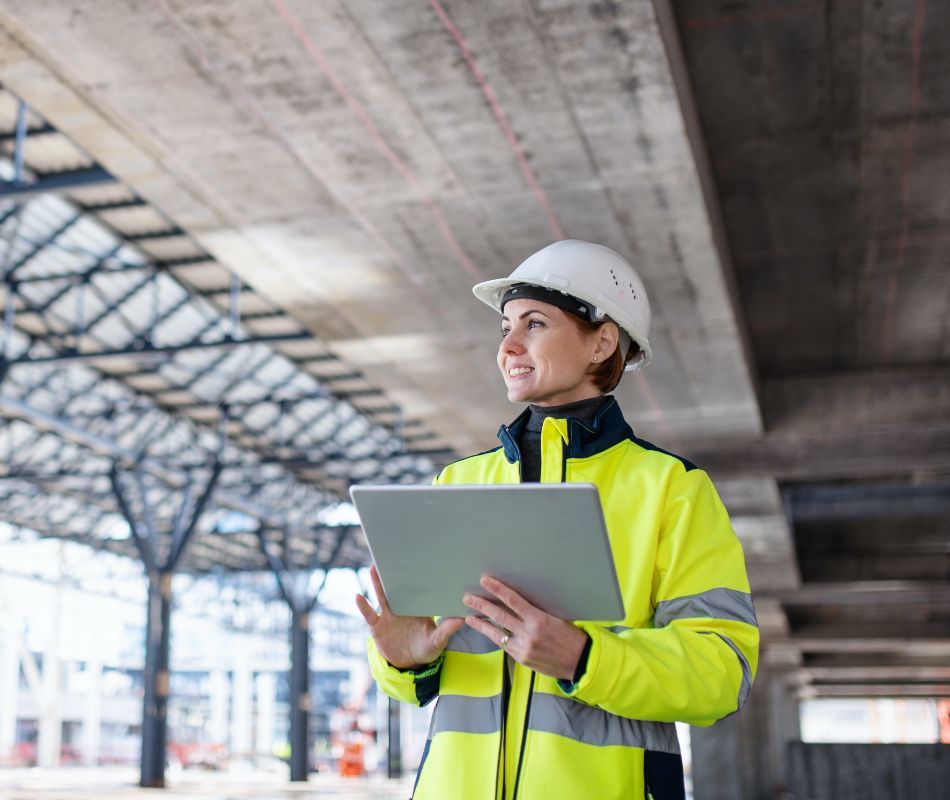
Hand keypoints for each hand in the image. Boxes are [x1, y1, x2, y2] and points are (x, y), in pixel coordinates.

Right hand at [356, 564, 463, 669]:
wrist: (409, 665)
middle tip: (391, 555)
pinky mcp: (377, 627)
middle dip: (393, 573)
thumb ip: (447, 630)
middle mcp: (401, 608)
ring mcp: (387, 616)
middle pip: (396, 588)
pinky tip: (358, 596)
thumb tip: (462, 618)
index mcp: (416, 608)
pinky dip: (363, 606)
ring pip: (381, 596)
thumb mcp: (438, 641)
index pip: (415, 589)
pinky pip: (369, 615)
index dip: (415, 576)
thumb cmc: (427, 649)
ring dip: (377, 582)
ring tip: (374, 568)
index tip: (416, 560)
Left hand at [463, 576, 587, 680]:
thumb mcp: (555, 618)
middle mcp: (528, 633)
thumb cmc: (570, 636)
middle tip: (468, 597)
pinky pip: (505, 645)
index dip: (497, 589)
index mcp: (539, 619)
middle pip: (499, 616)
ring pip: (497, 633)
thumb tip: (517, 603)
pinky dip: (496, 636)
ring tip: (469, 616)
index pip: (513, 600)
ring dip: (481, 624)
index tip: (485, 581)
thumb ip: (535, 613)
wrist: (580, 661)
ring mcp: (523, 648)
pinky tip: (487, 631)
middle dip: (482, 605)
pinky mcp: (521, 659)